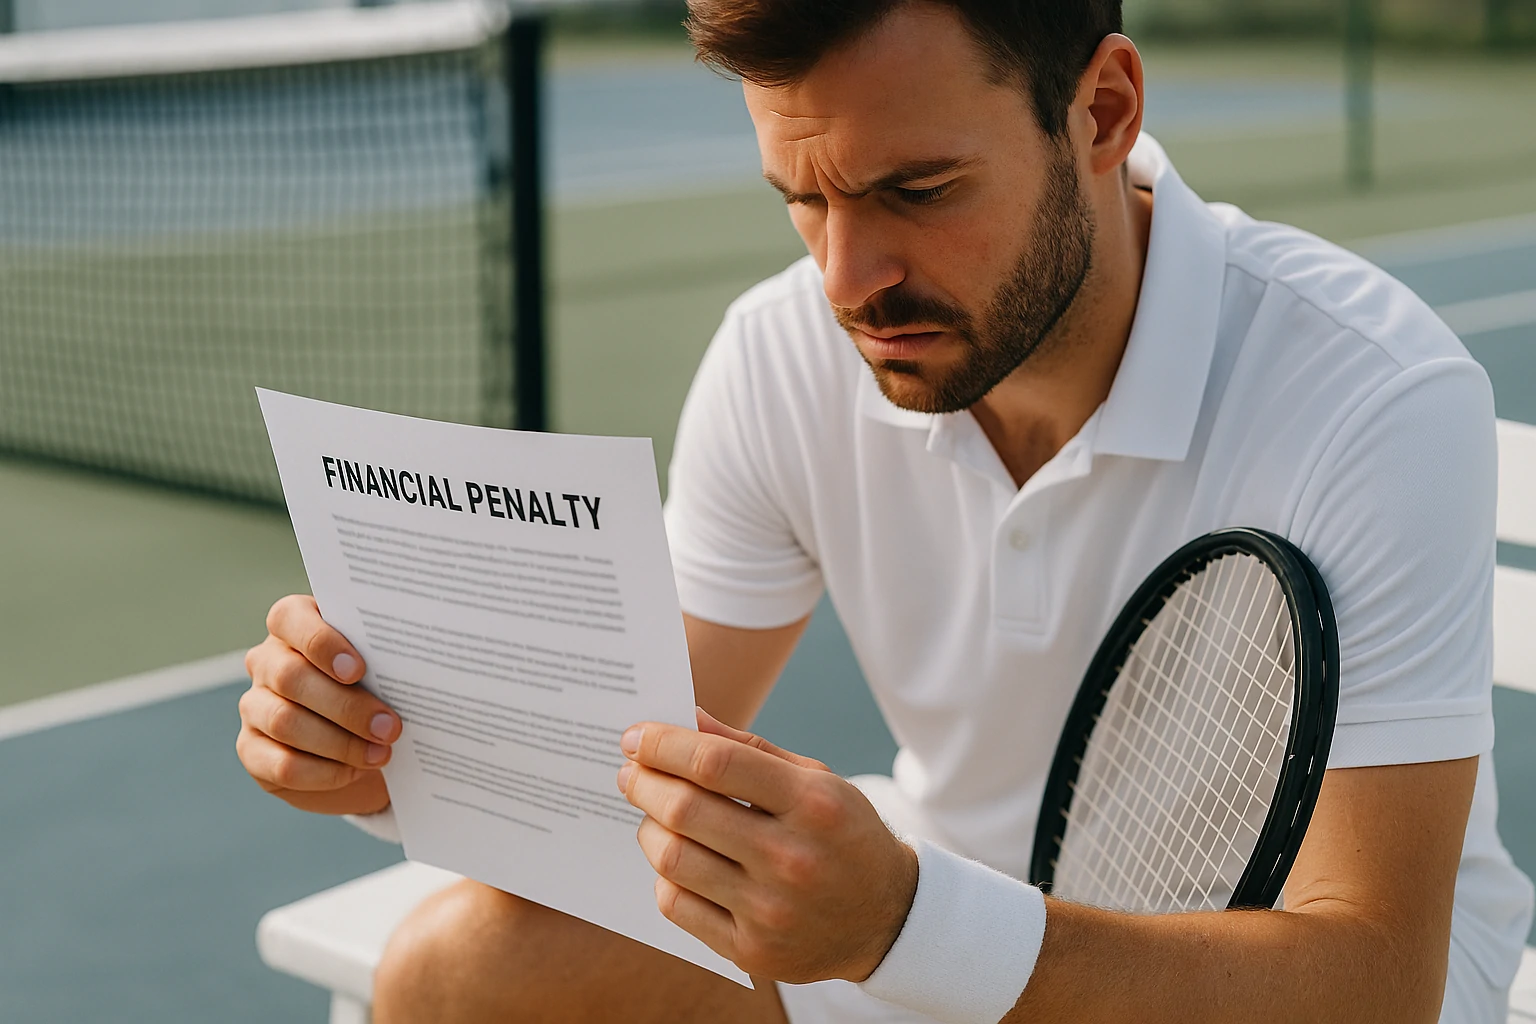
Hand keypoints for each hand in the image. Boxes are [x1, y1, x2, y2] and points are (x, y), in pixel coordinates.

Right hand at [236, 594, 400, 815]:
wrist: (363, 745)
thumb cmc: (377, 691)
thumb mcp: (382, 670)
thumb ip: (384, 660)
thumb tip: (410, 669)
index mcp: (295, 625)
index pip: (290, 618)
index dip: (322, 643)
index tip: (359, 670)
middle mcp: (267, 661)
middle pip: (291, 677)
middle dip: (346, 706)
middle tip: (389, 727)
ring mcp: (255, 705)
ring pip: (285, 722)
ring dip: (339, 743)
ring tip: (380, 754)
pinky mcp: (252, 750)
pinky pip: (281, 764)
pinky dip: (323, 772)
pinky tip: (354, 771)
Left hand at [616, 708, 918, 983]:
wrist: (887, 917)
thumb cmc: (843, 833)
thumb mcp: (816, 779)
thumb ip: (749, 749)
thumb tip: (684, 719)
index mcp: (812, 803)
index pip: (716, 764)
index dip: (664, 744)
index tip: (636, 736)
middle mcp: (792, 858)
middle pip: (685, 811)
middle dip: (643, 782)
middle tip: (630, 771)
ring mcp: (770, 911)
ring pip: (672, 859)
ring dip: (648, 827)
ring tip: (651, 813)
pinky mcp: (752, 951)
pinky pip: (678, 906)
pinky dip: (664, 876)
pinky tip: (675, 858)